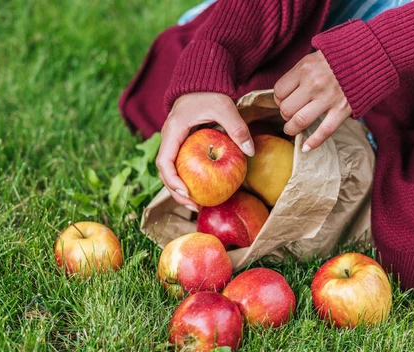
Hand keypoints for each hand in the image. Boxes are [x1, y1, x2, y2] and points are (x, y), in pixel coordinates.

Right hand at [156, 92, 254, 211]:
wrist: (201, 83)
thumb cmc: (209, 93)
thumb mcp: (224, 107)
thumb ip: (237, 127)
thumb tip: (250, 151)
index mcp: (173, 131)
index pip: (164, 161)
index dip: (172, 180)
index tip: (185, 193)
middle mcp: (169, 139)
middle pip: (165, 173)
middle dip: (176, 192)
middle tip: (194, 206)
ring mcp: (174, 144)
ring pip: (170, 172)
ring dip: (180, 190)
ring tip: (197, 204)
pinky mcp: (181, 146)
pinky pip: (180, 166)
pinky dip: (188, 180)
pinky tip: (201, 190)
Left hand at [273, 50, 350, 151]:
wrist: (370, 56)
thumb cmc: (338, 57)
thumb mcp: (314, 57)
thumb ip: (299, 74)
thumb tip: (283, 94)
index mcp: (304, 69)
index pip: (279, 91)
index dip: (278, 99)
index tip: (284, 100)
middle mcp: (314, 84)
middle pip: (286, 109)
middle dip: (284, 115)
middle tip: (289, 114)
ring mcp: (328, 98)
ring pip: (300, 121)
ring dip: (292, 129)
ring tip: (292, 129)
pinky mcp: (343, 109)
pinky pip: (324, 131)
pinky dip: (313, 142)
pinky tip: (305, 148)